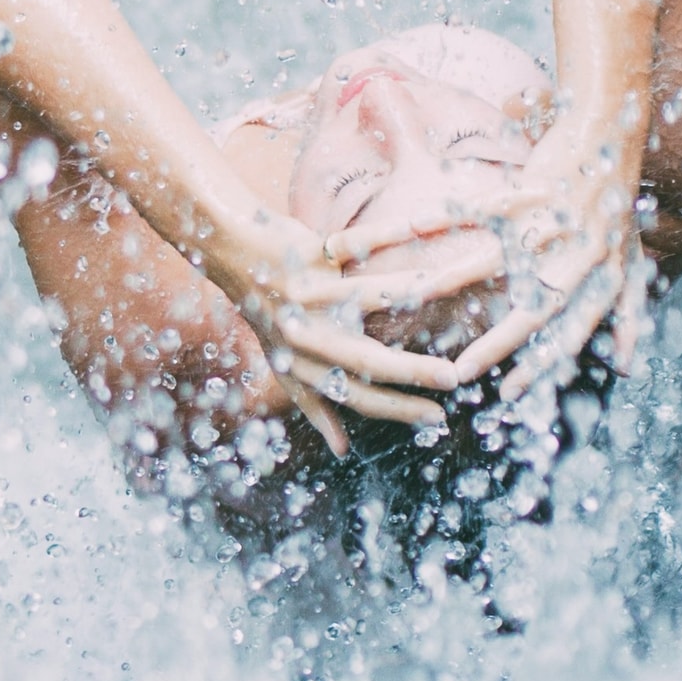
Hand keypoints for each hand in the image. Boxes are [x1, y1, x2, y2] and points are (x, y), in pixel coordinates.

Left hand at [205, 212, 467, 452]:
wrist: (226, 249)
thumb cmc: (267, 310)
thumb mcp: (285, 365)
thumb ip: (315, 404)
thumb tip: (342, 451)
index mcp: (301, 365)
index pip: (355, 397)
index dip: (397, 411)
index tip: (436, 417)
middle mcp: (300, 337)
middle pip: (365, 360)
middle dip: (413, 371)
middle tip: (455, 377)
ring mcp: (302, 295)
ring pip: (366, 298)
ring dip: (411, 295)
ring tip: (447, 292)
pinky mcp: (304, 254)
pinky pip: (353, 244)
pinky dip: (386, 236)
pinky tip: (416, 229)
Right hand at [329, 104, 652, 404]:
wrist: (610, 134)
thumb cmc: (619, 205)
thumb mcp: (633, 264)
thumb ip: (629, 317)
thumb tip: (628, 369)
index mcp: (603, 278)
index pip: (572, 333)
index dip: (543, 366)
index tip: (512, 395)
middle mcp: (580, 255)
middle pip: (535, 308)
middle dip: (498, 344)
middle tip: (463, 371)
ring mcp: (554, 220)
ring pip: (499, 258)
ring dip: (455, 278)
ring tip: (417, 297)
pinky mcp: (532, 186)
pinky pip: (484, 206)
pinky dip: (450, 215)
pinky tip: (416, 226)